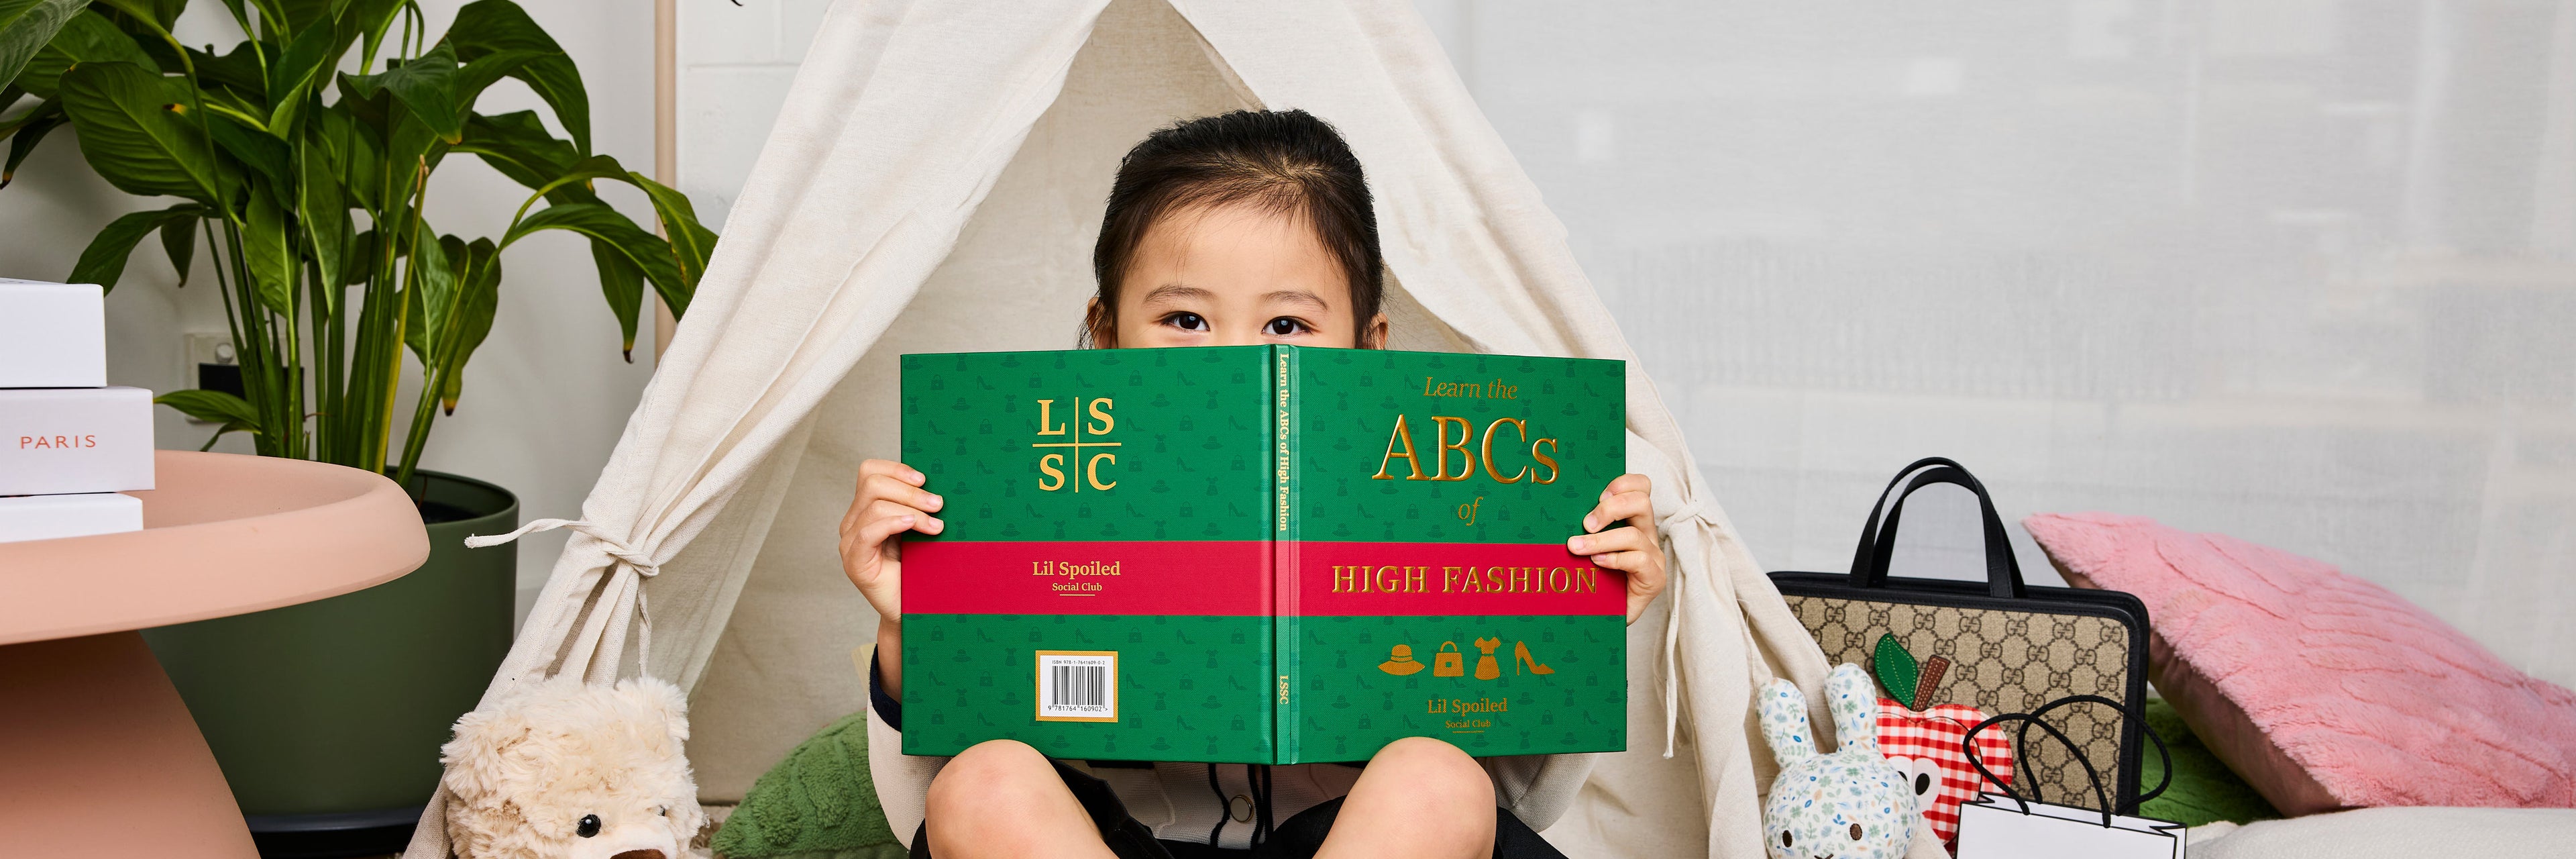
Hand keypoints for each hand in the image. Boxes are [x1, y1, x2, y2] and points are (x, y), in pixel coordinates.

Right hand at [837, 459, 943, 625]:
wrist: (913, 609)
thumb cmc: (919, 568)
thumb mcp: (919, 529)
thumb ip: (918, 506)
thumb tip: (938, 484)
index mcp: (866, 509)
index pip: (869, 471)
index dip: (897, 469)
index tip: (925, 479)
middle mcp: (853, 522)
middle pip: (872, 483)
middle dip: (910, 490)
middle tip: (938, 504)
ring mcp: (850, 542)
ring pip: (874, 505)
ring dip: (911, 509)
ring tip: (936, 525)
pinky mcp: (854, 562)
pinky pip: (868, 532)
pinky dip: (893, 523)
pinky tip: (914, 526)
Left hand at [1568, 473, 1663, 623]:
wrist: (1603, 618)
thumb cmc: (1593, 581)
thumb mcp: (1585, 548)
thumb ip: (1580, 529)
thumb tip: (1551, 513)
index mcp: (1632, 520)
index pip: (1641, 487)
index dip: (1622, 483)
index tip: (1597, 495)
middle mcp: (1646, 534)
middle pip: (1641, 502)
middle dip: (1610, 508)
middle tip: (1586, 524)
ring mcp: (1653, 556)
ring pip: (1633, 534)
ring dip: (1601, 540)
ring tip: (1577, 548)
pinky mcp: (1654, 578)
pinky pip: (1639, 560)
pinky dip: (1614, 559)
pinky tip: (1597, 563)